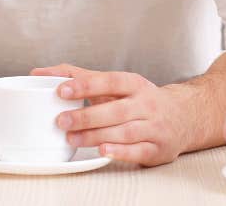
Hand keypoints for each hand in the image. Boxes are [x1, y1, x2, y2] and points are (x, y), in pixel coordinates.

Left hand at [30, 64, 193, 165]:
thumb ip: (81, 78)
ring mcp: (154, 127)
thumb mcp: (117, 85)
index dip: (87, 85)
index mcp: (135, 85)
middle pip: (116, 109)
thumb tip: (41, 73)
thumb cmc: (141, 100)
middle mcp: (147, 104)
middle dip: (87, 116)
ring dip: (96, 136)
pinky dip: (120, 151)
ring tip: (72, 138)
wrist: (184, 117)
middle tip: (61, 120)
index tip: (62, 89)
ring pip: (124, 131)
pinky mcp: (157, 149)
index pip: (111, 81)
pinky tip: (103, 151)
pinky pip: (138, 150)